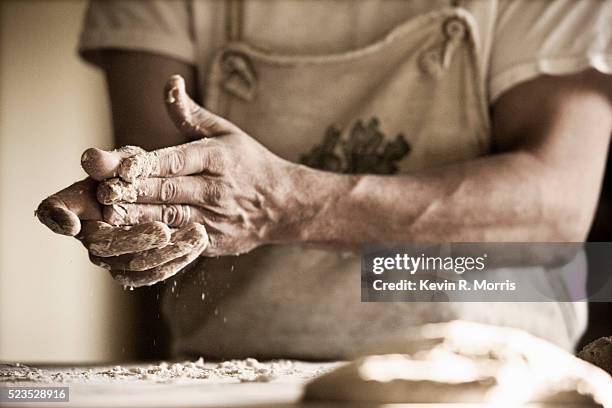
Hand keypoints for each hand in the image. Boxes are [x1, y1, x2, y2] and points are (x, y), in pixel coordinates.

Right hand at [36, 145, 207, 286]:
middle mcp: (89, 232)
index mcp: (79, 201)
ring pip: (130, 265)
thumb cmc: (140, 173)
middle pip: (101, 244)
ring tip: (194, 235)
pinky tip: (196, 246)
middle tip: (163, 230)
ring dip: (163, 253)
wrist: (169, 193)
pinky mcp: (134, 269)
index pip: (54, 209)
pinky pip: (150, 276)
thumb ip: (114, 161)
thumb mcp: (131, 161)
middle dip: (133, 239)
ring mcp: (110, 256)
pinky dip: (175, 262)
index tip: (71, 222)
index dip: (57, 217)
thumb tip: (91, 158)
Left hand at [96, 75, 296, 256]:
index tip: (112, 164)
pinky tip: (129, 240)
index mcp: (218, 157)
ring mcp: (215, 218)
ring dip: (136, 217)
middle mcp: (216, 188)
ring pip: (170, 217)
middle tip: (97, 190)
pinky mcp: (213, 241)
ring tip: (105, 214)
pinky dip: (154, 241)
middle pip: (167, 189)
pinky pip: (179, 242)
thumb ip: (191, 114)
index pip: (175, 159)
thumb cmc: (249, 163)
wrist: (284, 204)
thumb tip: (169, 82)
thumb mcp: (226, 132)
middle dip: (131, 190)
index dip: (143, 164)